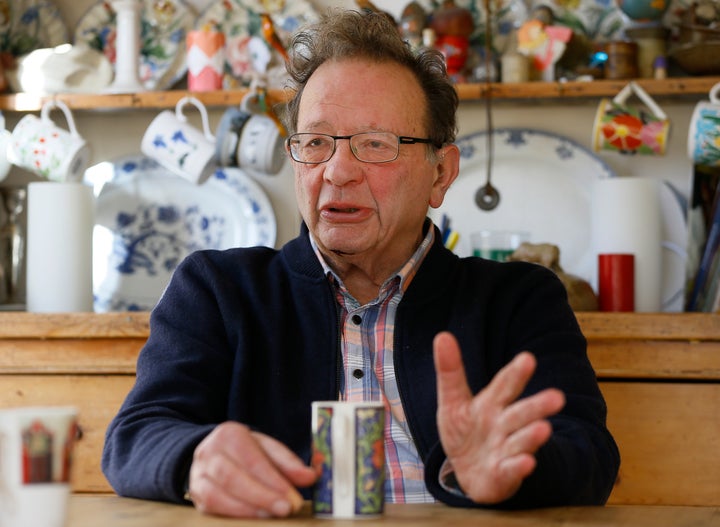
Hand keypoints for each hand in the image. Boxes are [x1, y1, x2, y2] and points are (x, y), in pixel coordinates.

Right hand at [187, 422, 316, 517]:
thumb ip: (289, 463)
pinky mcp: (196, 495)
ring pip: (218, 495)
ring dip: (248, 509)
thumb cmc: (246, 451)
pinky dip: (235, 514)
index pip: (252, 459)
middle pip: (233, 477)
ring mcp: (198, 474)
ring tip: (272, 515)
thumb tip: (311, 476)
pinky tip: (255, 518)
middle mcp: (209, 452)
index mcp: (229, 434)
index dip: (273, 480)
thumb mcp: (268, 449)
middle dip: (262, 496)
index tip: (293, 497)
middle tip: (286, 508)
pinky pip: (212, 507)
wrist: (215, 453)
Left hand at [433, 331, 565, 503]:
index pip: (505, 385)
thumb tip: (442, 335)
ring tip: (544, 428)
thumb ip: (450, 371)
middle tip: (557, 397)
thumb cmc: (465, 431)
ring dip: (532, 436)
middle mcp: (504, 425)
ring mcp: (505, 450)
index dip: (515, 373)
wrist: (467, 472)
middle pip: (521, 413)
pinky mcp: (502, 475)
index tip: (527, 358)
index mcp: (492, 403)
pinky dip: (519, 466)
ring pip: (521, 441)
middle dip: (537, 405)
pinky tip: (527, 463)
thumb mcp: (452, 400)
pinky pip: (511, 470)